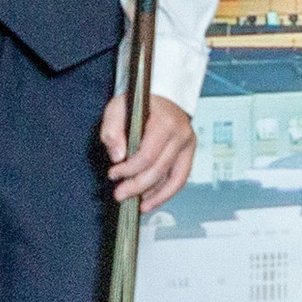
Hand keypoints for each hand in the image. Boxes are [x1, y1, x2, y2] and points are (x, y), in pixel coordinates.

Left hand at [99, 93, 196, 210]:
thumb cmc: (139, 101)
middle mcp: (181, 135)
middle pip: (160, 170)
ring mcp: (188, 145)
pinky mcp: (189, 153)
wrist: (162, 94)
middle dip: (138, 186)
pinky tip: (151, 201)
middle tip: (120, 195)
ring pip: (175, 179)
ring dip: (155, 197)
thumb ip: (113, 130)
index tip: (113, 174)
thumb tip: (117, 157)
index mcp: (165, 122)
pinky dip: (165, 193)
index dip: (129, 169)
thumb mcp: (118, 107)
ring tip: (139, 207)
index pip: (147, 155)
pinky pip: (180, 179)